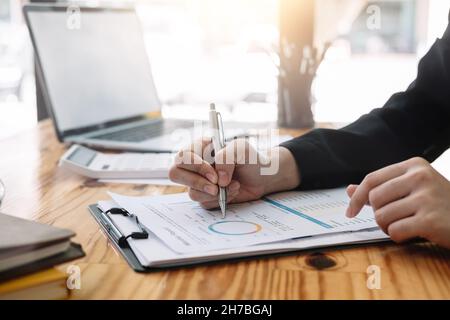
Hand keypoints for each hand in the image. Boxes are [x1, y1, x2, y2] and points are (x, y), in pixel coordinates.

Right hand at [169, 138, 299, 208]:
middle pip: (175, 173)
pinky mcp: (205, 196)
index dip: (196, 167)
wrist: (263, 177)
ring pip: (191, 191)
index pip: (183, 156)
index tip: (214, 175)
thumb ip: (227, 157)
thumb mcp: (242, 149)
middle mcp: (195, 164)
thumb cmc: (251, 158)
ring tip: (233, 186)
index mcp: (200, 147)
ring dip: (214, 193)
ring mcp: (199, 181)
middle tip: (216, 187)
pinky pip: (203, 202)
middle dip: (197, 182)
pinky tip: (232, 192)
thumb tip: (218, 179)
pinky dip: (220, 200)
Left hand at [346, 157, 449, 247]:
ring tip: (405, 225)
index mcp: (414, 165)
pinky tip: (412, 233)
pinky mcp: (430, 219)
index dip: (357, 197)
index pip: (372, 179)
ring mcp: (427, 197)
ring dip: (388, 227)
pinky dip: (398, 236)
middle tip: (393, 220)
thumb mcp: (412, 189)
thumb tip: (349, 189)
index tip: (351, 211)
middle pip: (374, 198)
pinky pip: (394, 230)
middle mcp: (420, 177)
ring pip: (382, 215)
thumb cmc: (439, 205)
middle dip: (378, 214)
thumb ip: (381, 188)